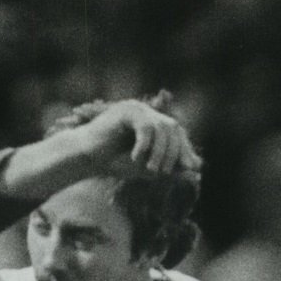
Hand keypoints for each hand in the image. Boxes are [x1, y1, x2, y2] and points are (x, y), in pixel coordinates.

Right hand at [80, 98, 200, 178]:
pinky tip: (135, 158)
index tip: (191, 167)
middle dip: (174, 152)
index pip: (177, 132)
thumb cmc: (112, 162)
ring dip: (160, 152)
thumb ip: (169, 167)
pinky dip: (144, 145)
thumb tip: (196, 169)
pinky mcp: (126, 111)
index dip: (185, 149)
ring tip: (151, 169)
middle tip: (164, 172)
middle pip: (172, 128)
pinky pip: (146, 127)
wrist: (85, 157)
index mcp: (153, 121)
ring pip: (162, 128)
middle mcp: (147, 112)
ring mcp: (136, 108)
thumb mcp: (146, 167)